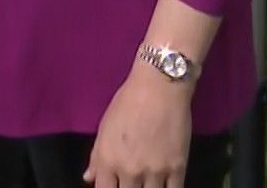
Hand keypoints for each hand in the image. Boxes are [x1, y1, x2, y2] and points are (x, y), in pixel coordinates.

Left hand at [85, 69, 192, 187]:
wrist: (159, 89)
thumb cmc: (127, 103)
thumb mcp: (105, 128)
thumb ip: (96, 157)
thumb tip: (89, 178)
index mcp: (108, 160)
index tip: (114, 186)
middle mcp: (129, 170)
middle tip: (131, 182)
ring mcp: (154, 172)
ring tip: (146, 183)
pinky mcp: (177, 168)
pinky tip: (164, 185)